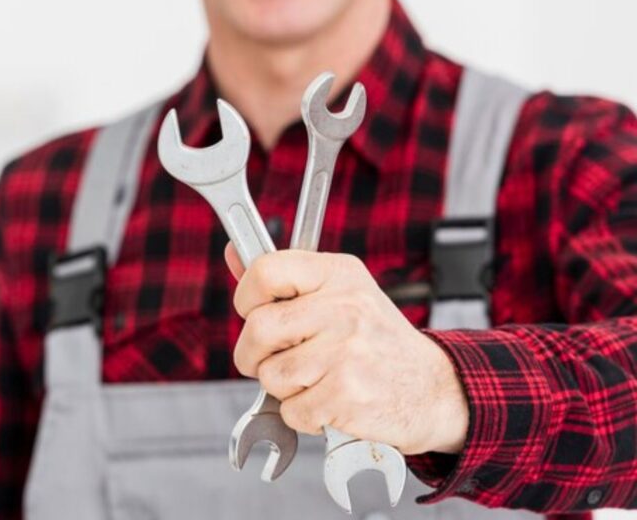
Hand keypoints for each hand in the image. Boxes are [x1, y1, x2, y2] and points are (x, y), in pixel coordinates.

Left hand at [225, 243, 468, 454]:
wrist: (433, 389)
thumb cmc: (376, 340)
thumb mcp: (340, 294)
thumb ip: (284, 279)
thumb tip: (234, 252)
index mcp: (338, 274)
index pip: (265, 271)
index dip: (247, 297)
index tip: (254, 312)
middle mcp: (344, 308)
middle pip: (258, 328)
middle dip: (254, 353)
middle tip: (272, 359)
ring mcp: (346, 352)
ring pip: (270, 374)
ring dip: (283, 387)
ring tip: (316, 379)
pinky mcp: (346, 395)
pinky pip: (291, 410)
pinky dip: (303, 415)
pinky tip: (329, 402)